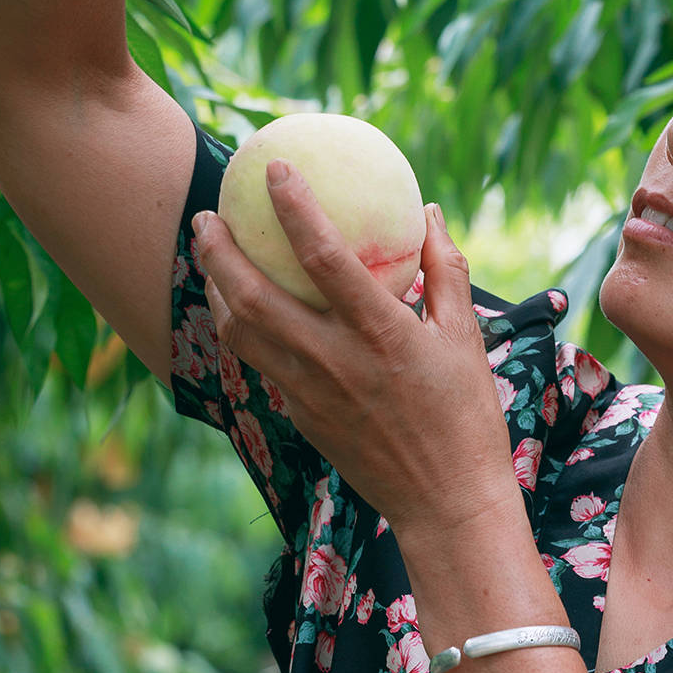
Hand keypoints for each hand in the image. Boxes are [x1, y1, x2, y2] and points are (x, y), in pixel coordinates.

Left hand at [192, 164, 522, 540]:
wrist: (445, 503)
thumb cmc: (466, 417)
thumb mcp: (467, 338)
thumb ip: (446, 270)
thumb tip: (430, 213)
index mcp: (381, 334)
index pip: (324, 257)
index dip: (295, 207)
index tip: (276, 169)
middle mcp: (335, 361)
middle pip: (253, 297)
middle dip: (219, 252)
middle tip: (205, 217)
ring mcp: (310, 394)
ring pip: (242, 334)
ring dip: (217, 291)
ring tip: (210, 258)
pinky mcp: (300, 418)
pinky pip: (261, 364)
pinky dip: (244, 330)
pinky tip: (244, 310)